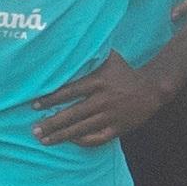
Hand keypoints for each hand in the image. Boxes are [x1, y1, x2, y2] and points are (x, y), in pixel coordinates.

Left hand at [31, 51, 177, 146]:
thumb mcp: (110, 58)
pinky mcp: (118, 129)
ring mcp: (111, 116)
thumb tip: (69, 42)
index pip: (70, 91)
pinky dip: (82, 142)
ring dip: (61, 136)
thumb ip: (91, 53)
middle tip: (34, 130)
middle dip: (52, 123)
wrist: (152, 89)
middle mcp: (103, 100)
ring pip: (82, 129)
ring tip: (44, 140)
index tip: (35, 105)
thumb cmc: (125, 72)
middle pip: (72, 114)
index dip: (51, 99)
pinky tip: (69, 142)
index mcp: (99, 82)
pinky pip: (97, 138)